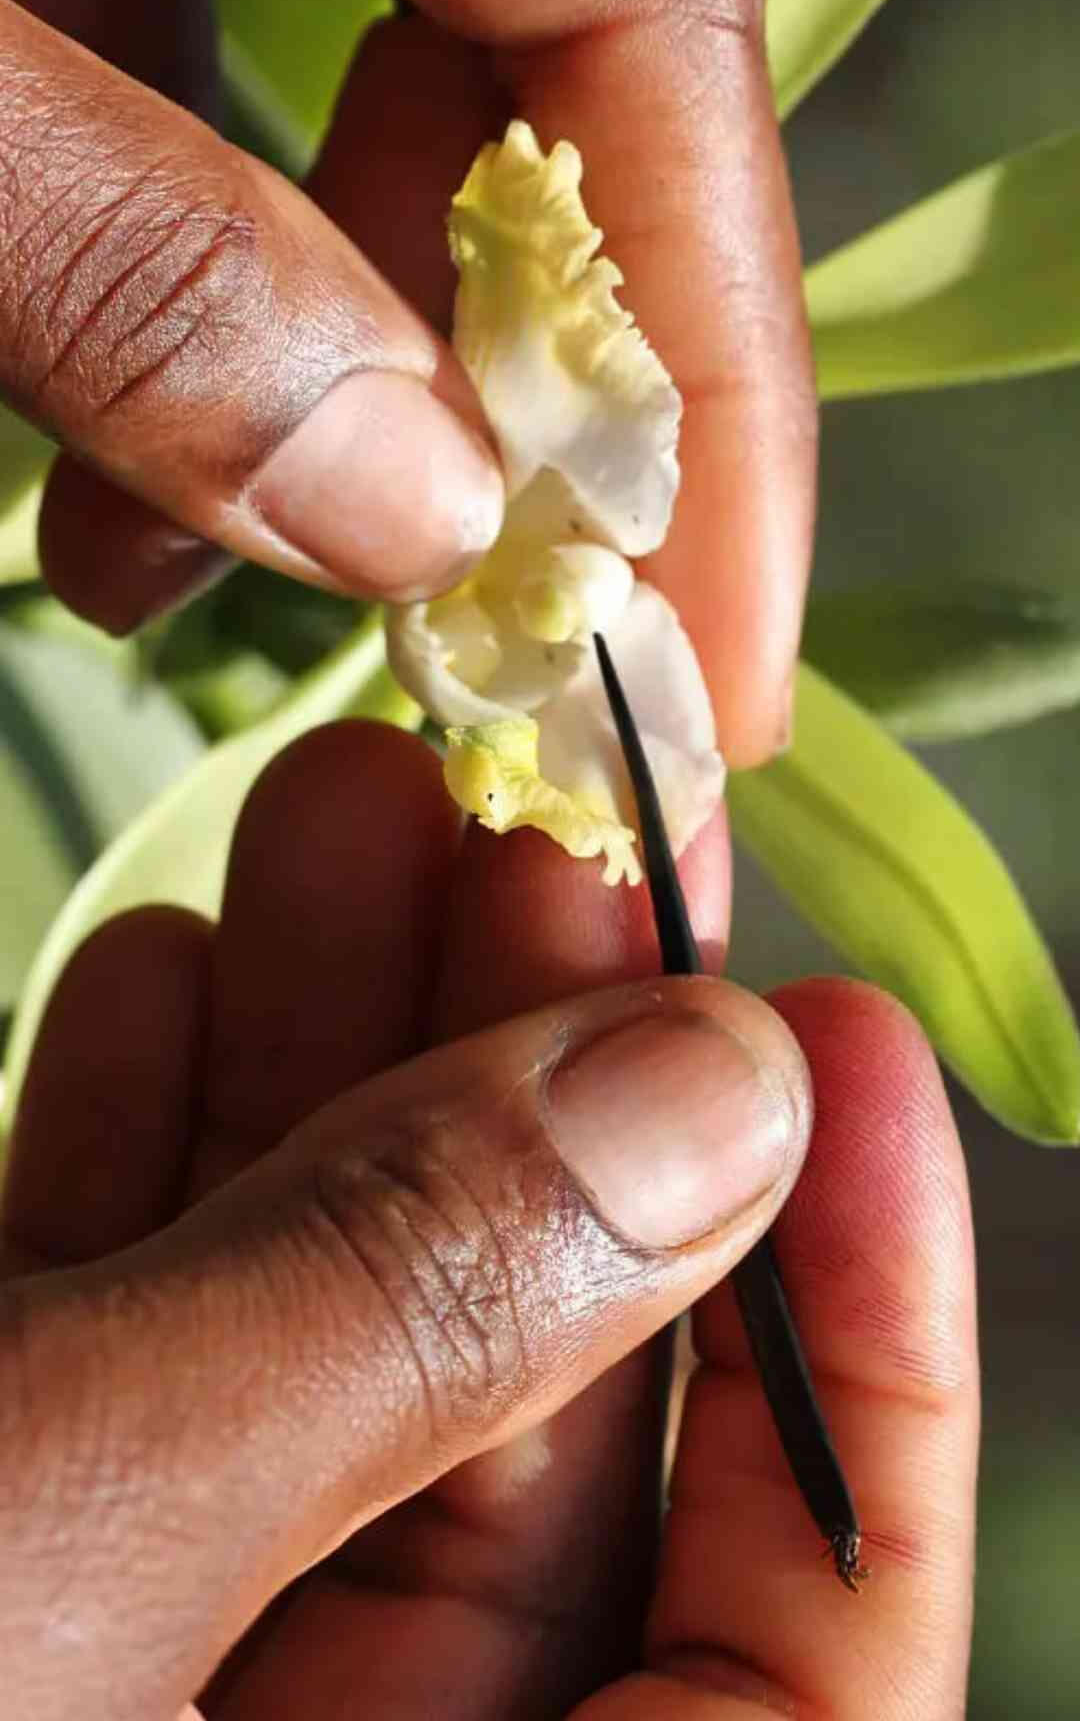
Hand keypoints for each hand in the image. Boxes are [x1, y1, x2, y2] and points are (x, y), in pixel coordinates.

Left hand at [0, 0, 813, 764]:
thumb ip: (126, 257)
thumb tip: (405, 513)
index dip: (713, 347)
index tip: (713, 660)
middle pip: (532, 50)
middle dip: (488, 381)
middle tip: (452, 651)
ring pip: (349, 64)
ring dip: (289, 345)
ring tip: (155, 570)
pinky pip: (182, 34)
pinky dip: (158, 241)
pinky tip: (82, 429)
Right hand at [0, 722, 977, 1719]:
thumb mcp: (100, 1519)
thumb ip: (404, 1314)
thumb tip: (709, 1090)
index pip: (801, 1666)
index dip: (864, 1353)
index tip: (842, 1048)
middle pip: (531, 1413)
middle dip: (541, 1089)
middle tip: (557, 838)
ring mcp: (137, 1643)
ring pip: (320, 1335)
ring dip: (335, 1053)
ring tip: (358, 806)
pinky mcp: (5, 1517)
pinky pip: (131, 1341)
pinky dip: (154, 1144)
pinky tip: (172, 965)